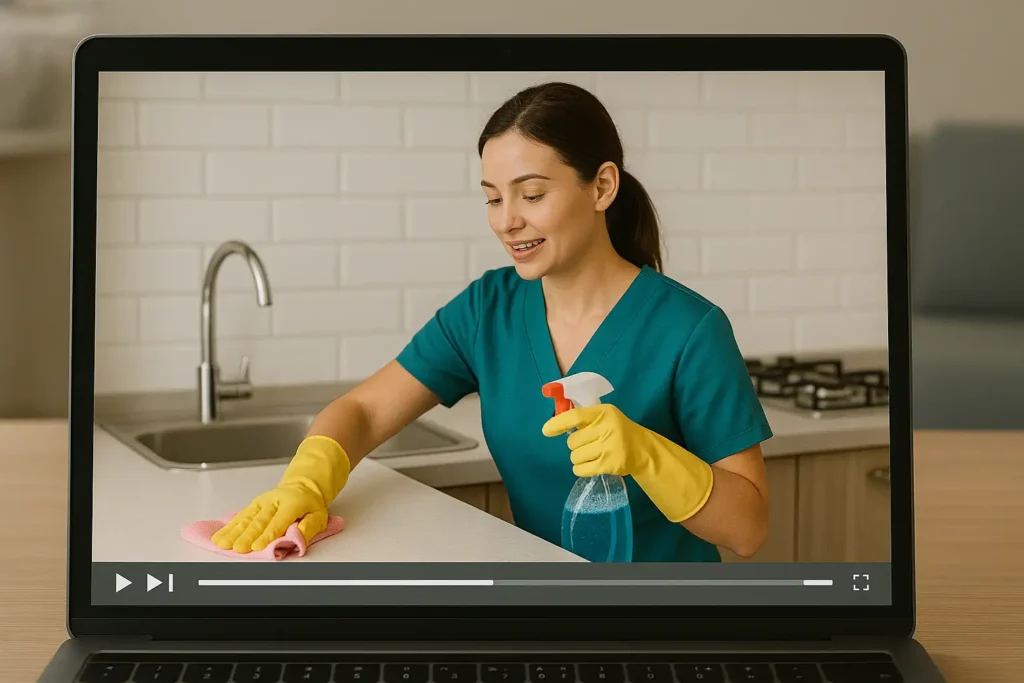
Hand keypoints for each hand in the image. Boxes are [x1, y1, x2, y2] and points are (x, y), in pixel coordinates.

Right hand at [211, 435, 349, 552]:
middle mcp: (274, 502)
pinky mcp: (253, 505)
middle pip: (259, 521)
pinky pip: (241, 516)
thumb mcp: (318, 516)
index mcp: (292, 503)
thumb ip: (308, 528)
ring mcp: (262, 503)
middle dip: (247, 536)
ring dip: (233, 532)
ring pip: (246, 519)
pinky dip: (229, 526)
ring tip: (223, 543)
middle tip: (239, 548)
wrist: (302, 487)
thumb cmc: (309, 505)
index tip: (257, 546)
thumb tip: (297, 539)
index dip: (267, 534)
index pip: (278, 521)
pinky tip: (220, 535)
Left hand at [542, 404, 713, 522]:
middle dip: (576, 445)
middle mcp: (607, 428)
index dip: (558, 423)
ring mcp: (610, 447)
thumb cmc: (618, 430)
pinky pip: (582, 469)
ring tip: (592, 454)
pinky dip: (581, 469)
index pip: (575, 416)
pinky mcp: (610, 464)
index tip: (546, 431)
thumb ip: (584, 419)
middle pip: (572, 441)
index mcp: (604, 412)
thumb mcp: (605, 417)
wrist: (644, 449)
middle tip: (589, 444)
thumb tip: (553, 425)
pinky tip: (590, 465)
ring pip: (575, 456)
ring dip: (579, 458)